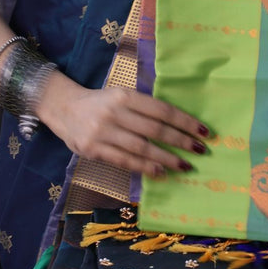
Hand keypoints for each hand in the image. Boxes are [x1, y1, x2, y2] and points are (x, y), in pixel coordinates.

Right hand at [40, 75, 209, 178]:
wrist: (64, 108)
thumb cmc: (100, 102)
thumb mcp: (121, 95)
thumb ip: (143, 107)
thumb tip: (176, 124)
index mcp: (125, 95)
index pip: (161, 110)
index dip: (184, 121)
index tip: (203, 131)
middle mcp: (115, 113)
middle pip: (155, 129)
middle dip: (180, 141)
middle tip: (200, 150)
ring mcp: (103, 132)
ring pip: (141, 148)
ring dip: (166, 158)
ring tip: (184, 165)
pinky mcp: (94, 150)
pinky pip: (124, 161)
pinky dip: (144, 168)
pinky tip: (160, 173)